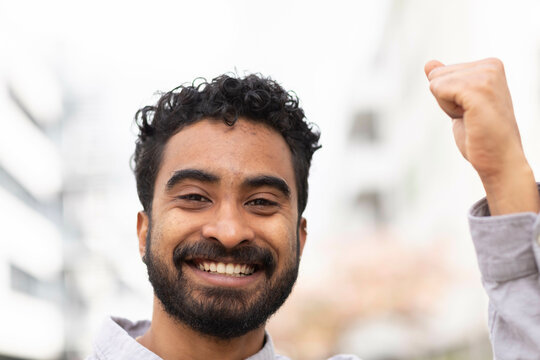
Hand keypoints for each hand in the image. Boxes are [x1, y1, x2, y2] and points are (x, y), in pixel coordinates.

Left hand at [425, 58, 538, 213]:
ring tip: (472, 118)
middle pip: (436, 75)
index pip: (440, 72)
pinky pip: (439, 89)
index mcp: (489, 65)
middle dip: (445, 101)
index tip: (470, 111)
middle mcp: (491, 65)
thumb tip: (429, 63)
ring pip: (436, 83)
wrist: (499, 159)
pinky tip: (470, 118)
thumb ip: (445, 81)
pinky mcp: (479, 88)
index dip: (447, 97)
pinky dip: (448, 109)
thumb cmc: (480, 136)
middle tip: (470, 116)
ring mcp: (487, 76)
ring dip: (448, 106)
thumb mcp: (457, 104)